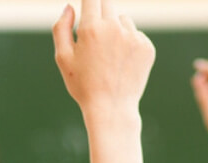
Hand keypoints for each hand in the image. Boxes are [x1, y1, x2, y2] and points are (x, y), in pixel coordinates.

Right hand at [52, 0, 155, 119]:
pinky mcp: (146, 47)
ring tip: (108, 55)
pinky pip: (135, 34)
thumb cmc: (83, 84)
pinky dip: (128, 43)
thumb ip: (61, 28)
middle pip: (107, 3)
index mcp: (91, 29)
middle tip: (95, 34)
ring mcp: (133, 37)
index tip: (87, 4)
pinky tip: (120, 63)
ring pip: (122, 19)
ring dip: (115, 29)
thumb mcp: (63, 58)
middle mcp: (114, 28)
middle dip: (99, 12)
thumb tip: (69, 6)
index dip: (88, 0)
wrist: (111, 108)